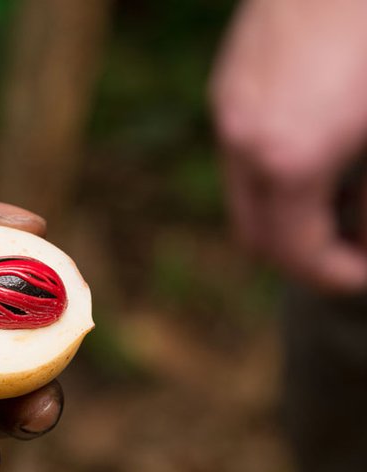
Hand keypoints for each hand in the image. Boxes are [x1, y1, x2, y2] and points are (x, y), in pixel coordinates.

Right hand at [210, 0, 366, 291]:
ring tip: (345, 191)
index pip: (294, 255)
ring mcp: (230, 107)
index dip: (336, 277)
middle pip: (255, 237)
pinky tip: (322, 141)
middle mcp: (243, 139)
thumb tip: (363, 239)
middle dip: (304, 255)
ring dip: (289, 213)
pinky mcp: (231, 81)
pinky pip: (243, 151)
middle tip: (354, 248)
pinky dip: (275, 171)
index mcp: (289, 157)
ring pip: (245, 195)